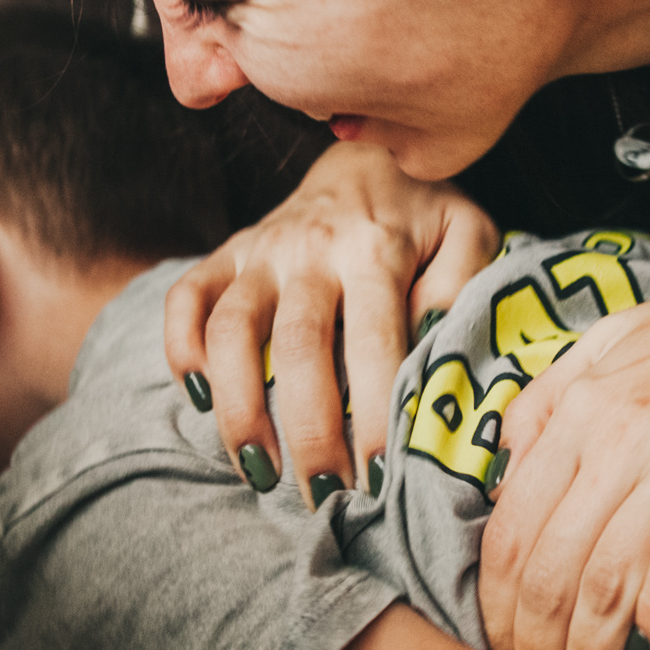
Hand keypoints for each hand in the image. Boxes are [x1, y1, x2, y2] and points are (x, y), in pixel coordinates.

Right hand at [166, 141, 498, 504]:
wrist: (365, 153)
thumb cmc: (425, 214)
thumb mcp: (469, 231)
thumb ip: (461, 282)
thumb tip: (429, 338)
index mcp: (375, 249)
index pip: (371, 342)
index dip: (370, 415)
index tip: (376, 477)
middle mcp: (310, 248)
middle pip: (297, 347)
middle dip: (307, 431)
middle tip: (323, 496)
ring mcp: (259, 251)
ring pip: (228, 331)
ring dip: (238, 407)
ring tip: (259, 471)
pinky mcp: (225, 254)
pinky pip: (184, 299)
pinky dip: (180, 350)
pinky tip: (201, 400)